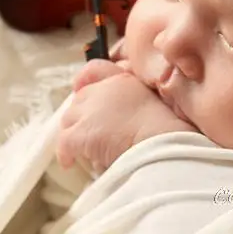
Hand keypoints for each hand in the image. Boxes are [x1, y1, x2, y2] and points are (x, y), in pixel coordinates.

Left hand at [57, 58, 193, 172]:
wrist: (163, 148)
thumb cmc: (168, 135)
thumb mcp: (157, 107)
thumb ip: (137, 104)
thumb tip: (124, 120)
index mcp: (124, 81)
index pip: (96, 70)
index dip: (85, 80)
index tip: (79, 88)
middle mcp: (104, 90)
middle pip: (79, 99)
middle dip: (79, 115)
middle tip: (86, 133)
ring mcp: (90, 111)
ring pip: (69, 120)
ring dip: (73, 134)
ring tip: (81, 151)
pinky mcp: (81, 133)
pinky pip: (64, 143)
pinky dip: (65, 154)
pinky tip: (69, 163)